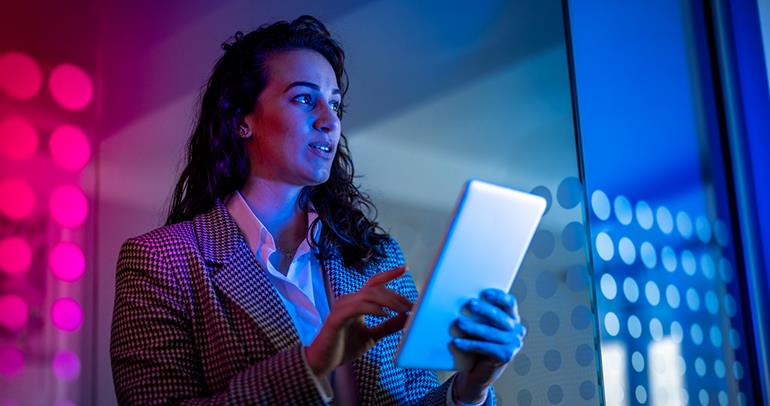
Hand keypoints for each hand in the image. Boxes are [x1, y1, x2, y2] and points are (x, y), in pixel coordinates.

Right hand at [305, 265, 411, 377]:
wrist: (323, 362)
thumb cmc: (344, 347)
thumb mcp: (372, 336)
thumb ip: (387, 326)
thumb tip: (405, 317)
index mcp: (356, 302)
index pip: (374, 283)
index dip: (389, 274)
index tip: (405, 268)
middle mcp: (348, 300)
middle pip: (376, 289)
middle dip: (395, 296)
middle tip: (411, 306)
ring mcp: (341, 307)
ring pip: (368, 295)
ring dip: (388, 301)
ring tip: (402, 310)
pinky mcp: (337, 318)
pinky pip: (358, 307)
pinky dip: (373, 309)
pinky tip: (385, 314)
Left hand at [451, 289, 524, 403]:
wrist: (481, 369)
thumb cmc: (480, 341)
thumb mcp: (483, 325)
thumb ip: (480, 313)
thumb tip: (462, 300)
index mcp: (513, 317)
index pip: (510, 303)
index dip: (499, 297)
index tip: (485, 293)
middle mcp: (517, 330)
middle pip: (500, 317)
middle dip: (484, 310)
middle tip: (470, 304)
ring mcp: (514, 344)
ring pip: (491, 333)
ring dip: (473, 327)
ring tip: (459, 322)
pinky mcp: (506, 355)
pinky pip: (486, 347)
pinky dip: (470, 344)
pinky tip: (457, 342)